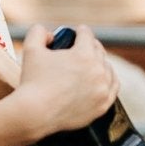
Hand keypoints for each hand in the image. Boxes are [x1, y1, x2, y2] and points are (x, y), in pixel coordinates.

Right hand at [9, 24, 118, 138]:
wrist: (35, 114)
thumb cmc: (32, 82)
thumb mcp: (31, 49)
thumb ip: (39, 32)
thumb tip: (51, 34)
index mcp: (84, 54)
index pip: (87, 35)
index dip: (80, 31)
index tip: (78, 32)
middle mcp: (98, 71)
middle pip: (98, 51)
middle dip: (89, 46)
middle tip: (82, 47)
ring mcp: (102, 90)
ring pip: (107, 68)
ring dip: (100, 63)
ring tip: (92, 63)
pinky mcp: (102, 105)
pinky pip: (113, 87)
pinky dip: (108, 80)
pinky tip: (103, 78)